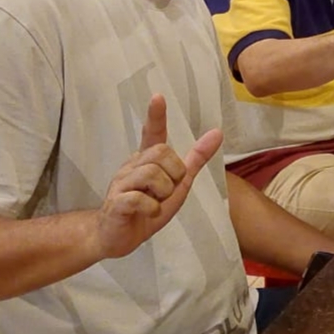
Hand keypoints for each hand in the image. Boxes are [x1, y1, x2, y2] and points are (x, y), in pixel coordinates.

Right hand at [94, 94, 222, 259]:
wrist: (117, 237)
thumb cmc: (148, 207)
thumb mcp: (179, 183)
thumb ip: (195, 159)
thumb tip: (217, 132)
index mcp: (146, 160)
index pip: (152, 133)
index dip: (156, 116)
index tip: (158, 97)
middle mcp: (131, 167)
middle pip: (161, 152)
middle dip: (173, 172)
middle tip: (166, 191)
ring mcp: (121, 185)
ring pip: (151, 174)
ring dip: (163, 192)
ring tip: (155, 202)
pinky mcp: (116, 204)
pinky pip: (139, 198)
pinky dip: (151, 207)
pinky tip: (148, 212)